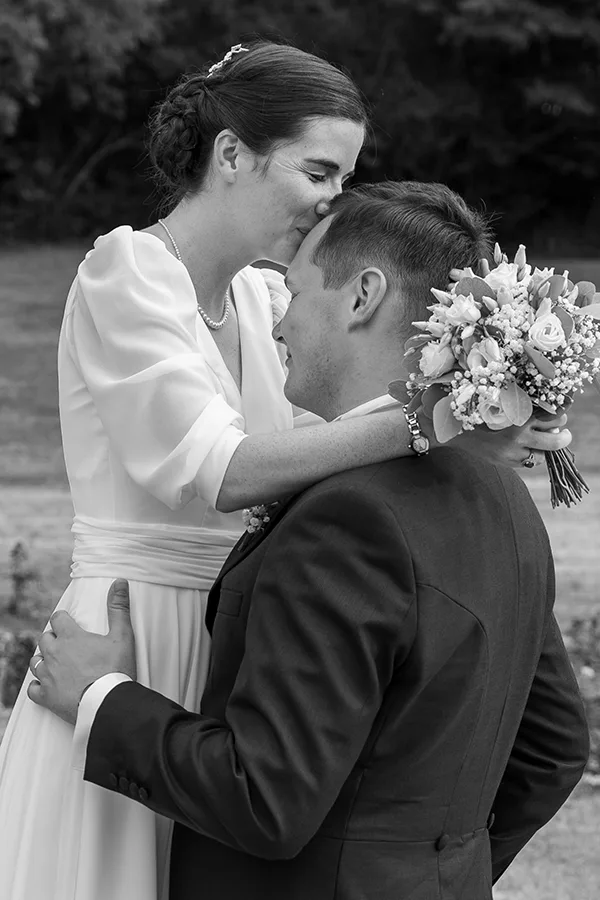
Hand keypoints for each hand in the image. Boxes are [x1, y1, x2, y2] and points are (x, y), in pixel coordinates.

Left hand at [27, 580, 135, 725]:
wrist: (107, 703)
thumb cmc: (116, 669)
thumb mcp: (122, 636)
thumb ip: (118, 608)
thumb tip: (119, 581)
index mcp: (71, 637)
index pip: (57, 619)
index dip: (62, 619)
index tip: (68, 623)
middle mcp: (54, 654)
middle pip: (45, 639)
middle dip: (53, 638)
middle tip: (65, 644)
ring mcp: (47, 676)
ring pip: (36, 661)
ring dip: (44, 659)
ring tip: (55, 662)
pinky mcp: (46, 696)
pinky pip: (32, 689)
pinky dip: (37, 686)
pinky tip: (46, 685)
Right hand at [451, 413, 571, 468]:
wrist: (454, 432)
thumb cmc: (476, 411)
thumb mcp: (499, 402)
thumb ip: (522, 404)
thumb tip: (549, 408)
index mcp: (518, 417)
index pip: (552, 417)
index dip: (560, 414)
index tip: (562, 411)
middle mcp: (518, 436)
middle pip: (555, 439)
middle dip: (563, 436)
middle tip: (564, 432)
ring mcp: (513, 453)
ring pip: (545, 453)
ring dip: (548, 447)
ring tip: (546, 440)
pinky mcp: (508, 463)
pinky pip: (532, 462)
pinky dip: (535, 455)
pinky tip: (529, 448)